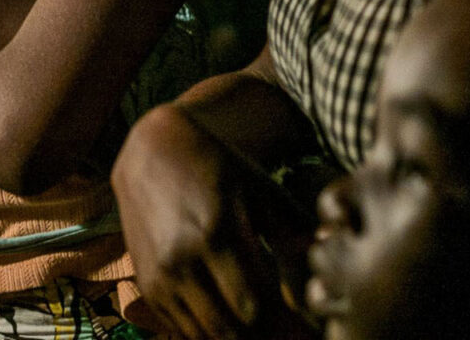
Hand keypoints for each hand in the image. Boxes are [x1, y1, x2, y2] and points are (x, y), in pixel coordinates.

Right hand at [113, 105, 312, 339]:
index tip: (307, 331)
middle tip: (288, 335)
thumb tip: (322, 272)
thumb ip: (291, 233)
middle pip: (230, 330)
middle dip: (263, 338)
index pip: (256, 309)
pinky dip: (207, 333)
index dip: (285, 329)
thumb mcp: (258, 189)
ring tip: (261, 329)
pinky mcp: (146, 282)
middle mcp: (181, 260)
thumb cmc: (213, 165)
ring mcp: (159, 274)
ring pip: (203, 335)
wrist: (149, 148)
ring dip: (236, 338)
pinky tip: (230, 321)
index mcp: (216, 235)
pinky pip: (180, 328)